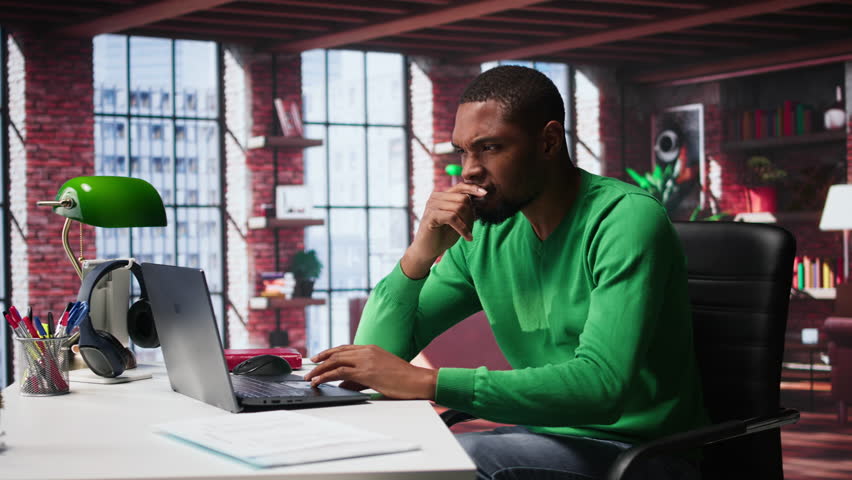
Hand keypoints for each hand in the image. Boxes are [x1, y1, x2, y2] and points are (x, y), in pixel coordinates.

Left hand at [304, 345, 437, 399]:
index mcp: (371, 349)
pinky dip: (325, 376)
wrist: (418, 380)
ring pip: (334, 361)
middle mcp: (367, 351)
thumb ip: (361, 377)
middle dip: (320, 359)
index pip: (344, 348)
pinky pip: (339, 372)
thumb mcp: (380, 373)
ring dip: (319, 370)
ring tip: (309, 377)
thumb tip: (345, 384)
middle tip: (310, 366)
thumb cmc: (404, 379)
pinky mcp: (365, 372)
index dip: (329, 352)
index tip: (319, 358)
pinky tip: (318, 381)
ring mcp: (366, 360)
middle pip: (336, 352)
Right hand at [402, 183, 486, 278]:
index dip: (473, 188)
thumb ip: (466, 209)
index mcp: (442, 195)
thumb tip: (477, 197)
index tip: (485, 193)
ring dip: (467, 223)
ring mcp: (432, 205)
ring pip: (459, 207)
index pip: (460, 186)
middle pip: (463, 198)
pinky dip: (462, 228)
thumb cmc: (443, 235)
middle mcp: (436, 197)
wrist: (428, 250)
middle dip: (470, 214)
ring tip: (467, 234)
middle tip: (470, 228)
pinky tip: (467, 237)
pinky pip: (453, 218)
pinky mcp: (431, 216)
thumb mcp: (459, 220)